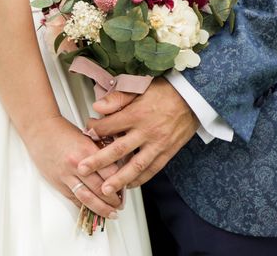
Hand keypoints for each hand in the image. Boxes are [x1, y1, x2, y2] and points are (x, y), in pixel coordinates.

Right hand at [22, 115, 121, 218]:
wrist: (40, 129)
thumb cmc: (62, 131)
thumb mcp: (86, 136)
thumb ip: (99, 150)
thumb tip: (115, 163)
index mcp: (87, 151)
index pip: (111, 172)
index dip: (121, 182)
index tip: (127, 187)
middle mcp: (77, 165)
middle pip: (101, 188)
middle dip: (113, 200)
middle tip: (120, 204)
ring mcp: (66, 175)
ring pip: (87, 198)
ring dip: (101, 208)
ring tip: (110, 212)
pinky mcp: (58, 182)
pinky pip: (73, 198)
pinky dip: (84, 206)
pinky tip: (92, 210)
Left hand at [78, 78, 198, 195]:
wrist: (193, 98)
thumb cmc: (166, 91)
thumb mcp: (140, 87)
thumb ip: (118, 98)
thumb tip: (98, 106)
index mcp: (137, 113)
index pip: (110, 125)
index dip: (95, 129)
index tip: (87, 130)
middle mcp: (146, 131)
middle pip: (118, 149)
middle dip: (99, 161)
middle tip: (83, 169)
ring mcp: (158, 144)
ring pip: (135, 165)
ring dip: (119, 179)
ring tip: (105, 189)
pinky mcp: (168, 152)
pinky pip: (152, 169)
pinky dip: (140, 179)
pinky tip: (129, 185)